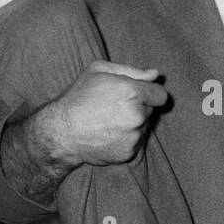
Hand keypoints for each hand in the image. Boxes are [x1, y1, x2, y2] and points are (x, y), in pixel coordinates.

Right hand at [46, 61, 166, 166]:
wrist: (62, 131)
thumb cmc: (79, 96)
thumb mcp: (98, 70)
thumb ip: (131, 70)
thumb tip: (155, 74)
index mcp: (133, 92)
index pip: (160, 95)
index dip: (148, 93)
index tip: (135, 95)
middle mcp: (137, 115)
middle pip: (151, 110)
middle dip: (138, 107)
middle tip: (113, 107)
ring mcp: (134, 136)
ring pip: (143, 127)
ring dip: (132, 124)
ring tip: (108, 121)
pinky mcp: (129, 152)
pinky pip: (135, 143)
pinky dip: (126, 139)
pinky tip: (107, 134)